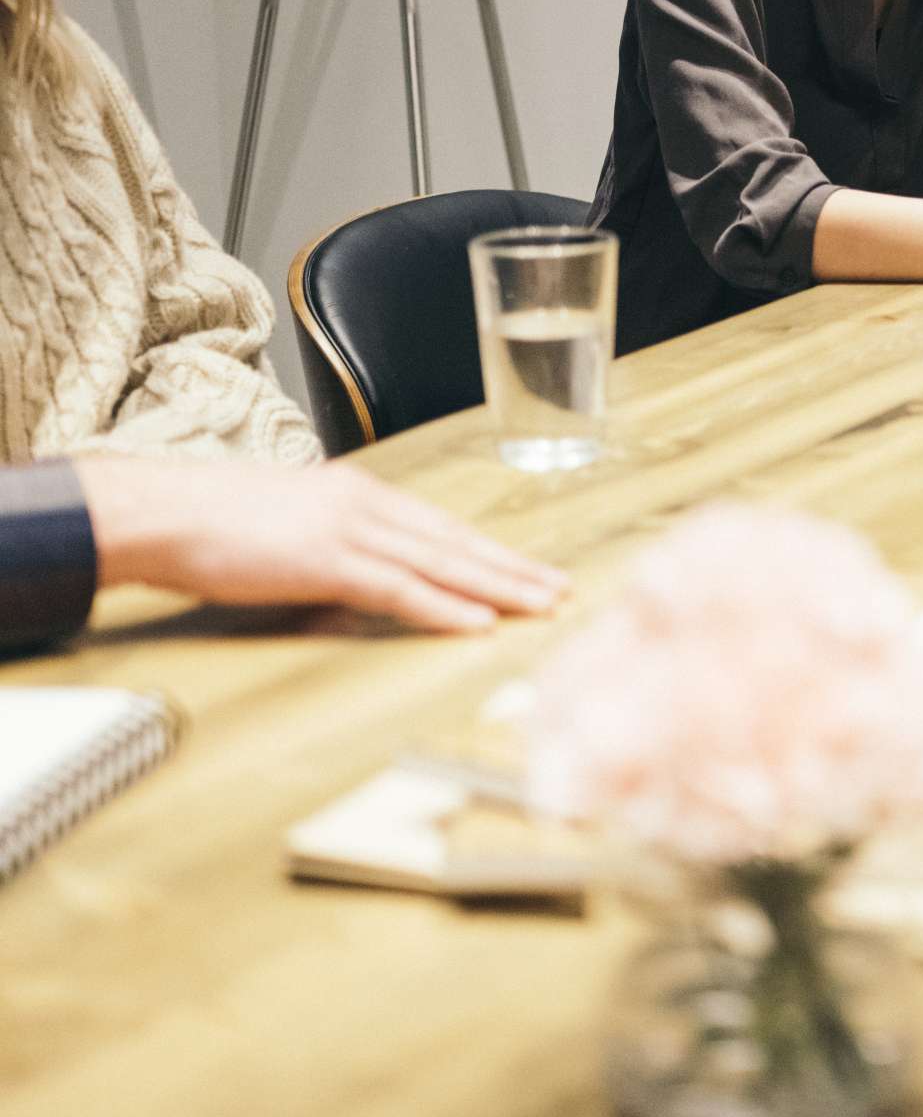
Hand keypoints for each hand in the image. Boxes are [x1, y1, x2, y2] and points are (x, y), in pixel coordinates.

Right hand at [78, 458, 569, 632]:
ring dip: (500, 587)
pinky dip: (444, 606)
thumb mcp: (293, 522)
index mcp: (361, 494)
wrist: (164, 510)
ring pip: (443, 562)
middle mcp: (367, 505)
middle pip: (457, 542)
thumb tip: (365, 575)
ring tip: (544, 605)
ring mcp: (350, 530)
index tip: (532, 570)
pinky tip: (479, 622)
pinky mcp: (326, 560)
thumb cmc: (215, 521)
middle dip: (515, 569)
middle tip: (564, 589)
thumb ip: (336, 544)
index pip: (443, 527)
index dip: (491, 552)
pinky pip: (399, 589)